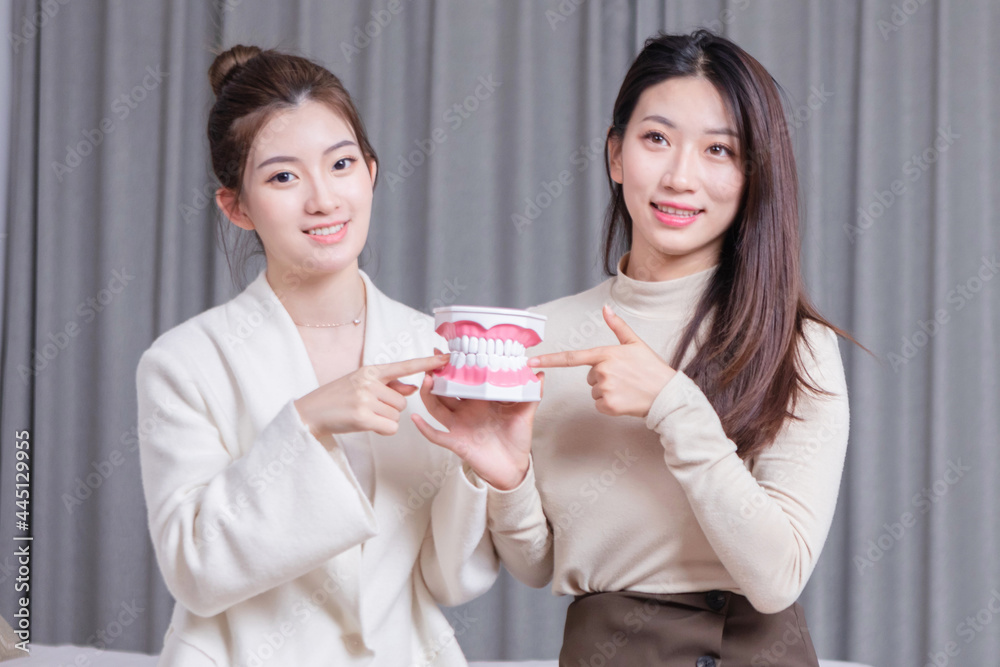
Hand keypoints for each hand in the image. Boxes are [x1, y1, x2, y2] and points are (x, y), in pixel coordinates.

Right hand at [295, 354, 449, 437]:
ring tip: (364, 415)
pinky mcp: (362, 417)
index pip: (404, 365)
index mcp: (371, 371)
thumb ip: (389, 385)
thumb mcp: (362, 385)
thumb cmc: (337, 399)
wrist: (310, 413)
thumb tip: (414, 386)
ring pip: (397, 415)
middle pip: (403, 400)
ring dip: (385, 420)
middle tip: (368, 408)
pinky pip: (391, 427)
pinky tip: (366, 425)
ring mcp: (365, 398)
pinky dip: (382, 430)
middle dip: (391, 409)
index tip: (446, 359)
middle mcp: (369, 382)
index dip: (427, 363)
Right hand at [411, 363, 543, 490]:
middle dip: (437, 375)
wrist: (514, 466)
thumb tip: (539, 373)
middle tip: (432, 359)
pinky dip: (425, 428)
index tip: (450, 349)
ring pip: (436, 408)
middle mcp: (466, 410)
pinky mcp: (456, 442)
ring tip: (427, 380)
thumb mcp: (526, 413)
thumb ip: (532, 393)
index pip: (464, 379)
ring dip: (429, 395)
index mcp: (480, 400)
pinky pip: (436, 435)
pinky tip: (415, 418)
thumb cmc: (517, 438)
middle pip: (445, 390)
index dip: (456, 366)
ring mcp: (458, 426)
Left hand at [528, 305, 674, 417]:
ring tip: (627, 388)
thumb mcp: (635, 343)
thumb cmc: (652, 368)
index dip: (550, 359)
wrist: (667, 394)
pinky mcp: (608, 406)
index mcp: (605, 354)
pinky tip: (625, 400)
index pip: (571, 357)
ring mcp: (605, 389)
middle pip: (589, 377)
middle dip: (603, 378)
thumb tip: (606, 309)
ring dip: (606, 392)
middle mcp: (602, 371)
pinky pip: (599, 405)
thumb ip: (617, 326)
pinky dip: (610, 405)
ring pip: (594, 391)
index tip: (531, 362)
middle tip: (624, 378)